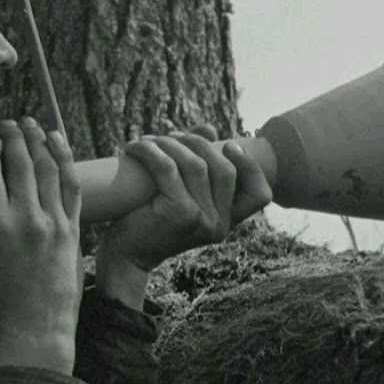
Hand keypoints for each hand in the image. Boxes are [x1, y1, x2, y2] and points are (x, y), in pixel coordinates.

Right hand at [0, 117, 82, 374]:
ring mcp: (53, 223)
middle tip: (8, 125)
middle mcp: (25, 218)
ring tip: (31, 126)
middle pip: (20, 162)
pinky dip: (65, 160)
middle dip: (13, 137)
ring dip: (39, 141)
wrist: (36, 331)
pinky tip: (59, 143)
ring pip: (48, 168)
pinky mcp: (73, 231)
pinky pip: (71, 186)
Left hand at [99, 124, 273, 275]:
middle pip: (224, 169)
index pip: (259, 195)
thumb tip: (209, 129)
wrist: (124, 254)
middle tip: (171, 136)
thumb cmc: (150, 221)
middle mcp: (220, 225)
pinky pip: (168, 168)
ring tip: (149, 141)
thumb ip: (199, 162)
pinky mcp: (180, 214)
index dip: (251, 166)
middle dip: (198, 143)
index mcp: (227, 221)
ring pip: (195, 165)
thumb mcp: (180, 192)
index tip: (230, 146)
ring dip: (169, 144)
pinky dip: (150, 152)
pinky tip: (135, 147)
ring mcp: (203, 221)